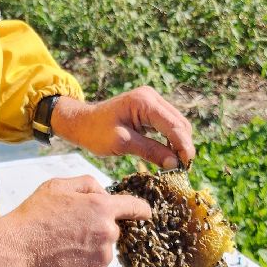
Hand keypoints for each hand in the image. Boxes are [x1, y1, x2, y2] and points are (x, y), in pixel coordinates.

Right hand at [0, 176, 150, 266]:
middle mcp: (108, 233)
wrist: (18, 250)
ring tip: (63, 248)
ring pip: (104, 253)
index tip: (144, 214)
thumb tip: (105, 193)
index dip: (141, 210)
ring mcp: (103, 258)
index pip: (136, 207)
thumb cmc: (35, 216)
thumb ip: (88, 184)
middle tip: (71, 232)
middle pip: (114, 232)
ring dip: (90, 251)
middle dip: (99, 230)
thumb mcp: (58, 186)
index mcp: (103, 208)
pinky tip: (65, 263)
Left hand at [50, 87, 195, 169]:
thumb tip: (174, 164)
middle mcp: (151, 97)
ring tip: (176, 164)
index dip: (184, 147)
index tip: (186, 167)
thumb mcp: (122, 143)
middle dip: (184, 146)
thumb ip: (150, 151)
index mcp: (145, 102)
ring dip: (179, 143)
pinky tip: (168, 155)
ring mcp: (151, 101)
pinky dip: (171, 139)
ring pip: (177, 124)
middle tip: (182, 169)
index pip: (175, 126)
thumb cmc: (95, 132)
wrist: (81, 122)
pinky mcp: (150, 109)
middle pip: (180, 123)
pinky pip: (168, 124)